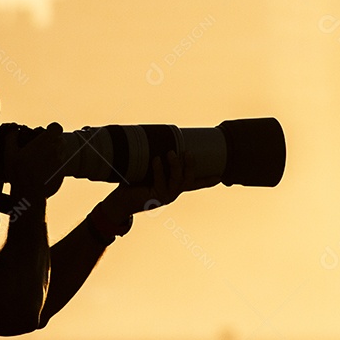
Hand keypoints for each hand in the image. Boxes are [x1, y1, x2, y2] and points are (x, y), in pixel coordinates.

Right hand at [2, 122, 64, 199]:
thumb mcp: (10, 154)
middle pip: (60, 140)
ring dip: (54, 153)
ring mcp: (61, 163)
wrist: (29, 195)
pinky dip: (55, 166)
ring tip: (41, 160)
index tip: (44, 134)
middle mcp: (56, 151)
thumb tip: (13, 130)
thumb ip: (11, 138)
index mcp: (45, 143)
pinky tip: (43, 171)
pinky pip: (61, 165)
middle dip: (52, 141)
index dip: (51, 129)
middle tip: (41, 148)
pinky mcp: (63, 173)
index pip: (56, 127)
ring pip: (62, 152)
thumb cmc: (18, 174)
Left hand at [99, 150, 219, 220]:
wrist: (118, 202)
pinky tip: (156, 160)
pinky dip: (159, 170)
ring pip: (177, 181)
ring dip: (176, 166)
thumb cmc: (131, 183)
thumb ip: (154, 159)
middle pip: (189, 180)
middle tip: (189, 153)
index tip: (220, 176)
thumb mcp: (145, 169)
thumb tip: (156, 138)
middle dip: (191, 166)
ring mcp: (165, 197)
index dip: (206, 180)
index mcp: (172, 186)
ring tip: (171, 153)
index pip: (193, 183)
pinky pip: (160, 182)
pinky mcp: (155, 199)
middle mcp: (171, 193)